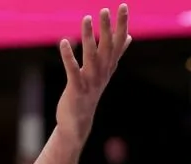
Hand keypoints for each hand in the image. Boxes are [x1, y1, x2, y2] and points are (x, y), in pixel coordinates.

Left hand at [56, 4, 130, 142]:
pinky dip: (68, 56)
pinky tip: (64, 42)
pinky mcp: (76, 89)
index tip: (123, 6)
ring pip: (92, 56)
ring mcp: (90, 81)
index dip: (121, 24)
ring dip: (89, 37)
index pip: (118, 42)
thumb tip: (129, 36)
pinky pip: (73, 70)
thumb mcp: (104, 73)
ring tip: (86, 19)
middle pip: (107, 46)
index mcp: (109, 67)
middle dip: (107, 27)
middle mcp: (102, 72)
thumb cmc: (89, 94)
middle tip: (105, 9)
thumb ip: (116, 54)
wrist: (78, 122)